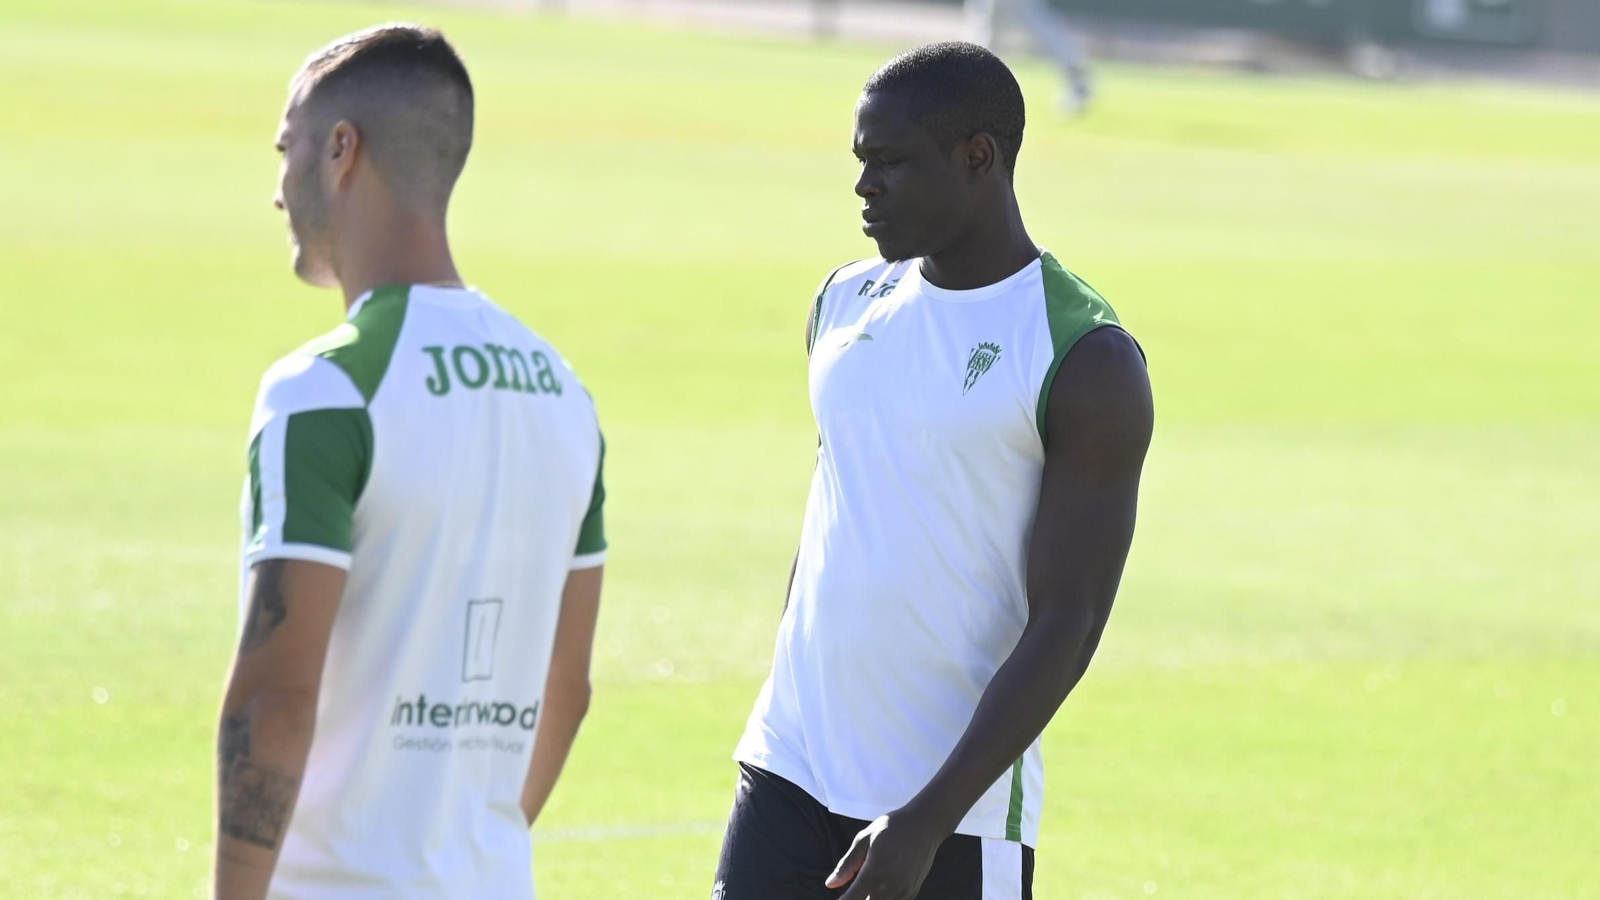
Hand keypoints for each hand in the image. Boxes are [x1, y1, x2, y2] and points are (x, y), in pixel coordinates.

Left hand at [824, 810, 947, 899]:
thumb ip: (847, 865)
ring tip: (873, 879)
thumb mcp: (865, 839)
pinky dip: (885, 897)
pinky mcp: (912, 892)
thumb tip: (830, 885)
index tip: (841, 898)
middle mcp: (890, 887)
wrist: (925, 825)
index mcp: (874, 872)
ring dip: (871, 897)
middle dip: (859, 898)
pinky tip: (885, 882)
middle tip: (858, 885)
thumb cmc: (892, 828)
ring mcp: (903, 892)